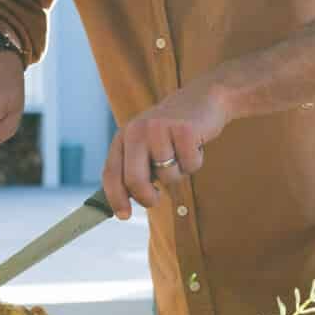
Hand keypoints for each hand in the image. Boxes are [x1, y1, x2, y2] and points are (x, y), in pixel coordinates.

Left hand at [102, 83, 227, 218]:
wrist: (203, 98)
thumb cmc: (172, 130)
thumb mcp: (146, 144)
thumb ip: (134, 168)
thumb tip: (121, 207)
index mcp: (124, 136)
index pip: (111, 173)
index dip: (115, 198)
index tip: (124, 216)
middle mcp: (137, 131)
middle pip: (134, 181)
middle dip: (146, 198)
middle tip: (156, 200)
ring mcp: (160, 129)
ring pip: (167, 176)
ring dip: (179, 173)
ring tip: (181, 153)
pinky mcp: (184, 130)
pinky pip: (189, 166)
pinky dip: (195, 162)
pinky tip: (195, 145)